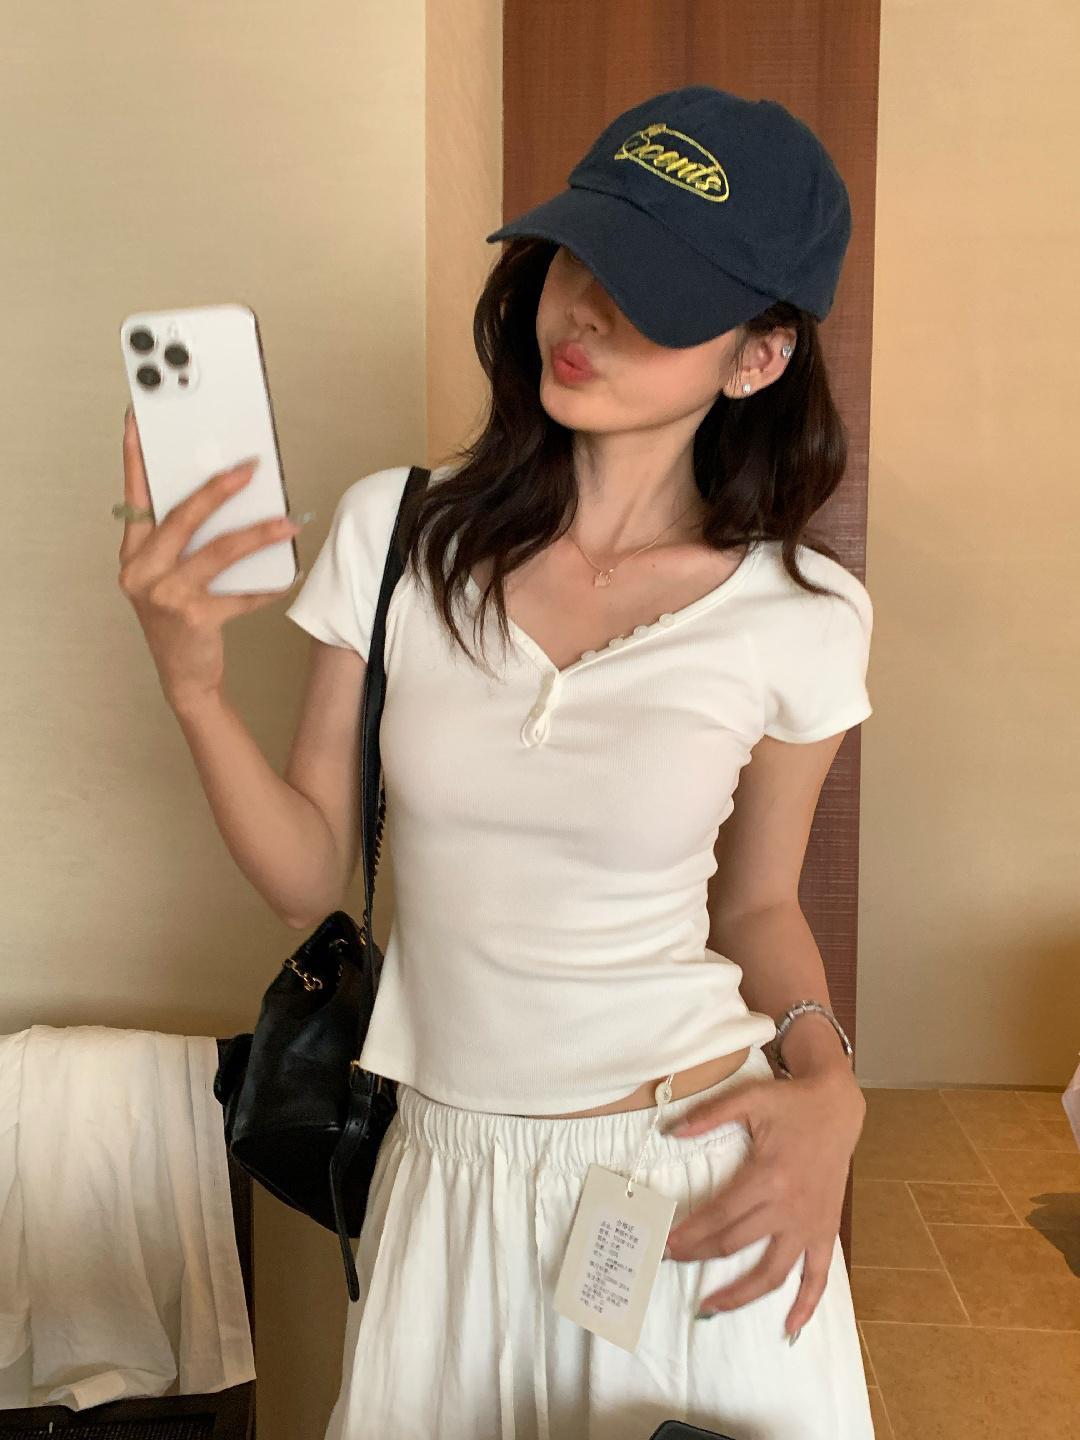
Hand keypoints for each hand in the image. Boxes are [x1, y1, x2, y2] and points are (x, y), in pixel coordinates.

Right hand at [117, 407, 303, 713]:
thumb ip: (184, 541)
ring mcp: (164, 596)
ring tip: (287, 522)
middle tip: (249, 468)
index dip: (136, 458)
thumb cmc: (180, 619)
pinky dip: (266, 585)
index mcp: (133, 554)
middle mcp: (141, 572)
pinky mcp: (193, 618)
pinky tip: (286, 576)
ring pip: (216, 552)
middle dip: (217, 489)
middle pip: (181, 518)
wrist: (184, 677)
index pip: (135, 497)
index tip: (140, 421)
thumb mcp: (170, 576)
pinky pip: (239, 593)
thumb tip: (223, 496)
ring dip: (257, 534)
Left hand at [661, 1065, 865, 1338]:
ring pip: (772, 1272)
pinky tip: (789, 1328)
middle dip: (698, 1256)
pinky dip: (806, 1305)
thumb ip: (709, 1116)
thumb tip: (670, 1131)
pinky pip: (818, 1276)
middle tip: (671, 1261)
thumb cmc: (790, 1103)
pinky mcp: (826, 1231)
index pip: (719, 1216)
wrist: (837, 1107)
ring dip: (739, 1295)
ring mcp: (809, 1224)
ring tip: (709, 1307)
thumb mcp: (748, 1099)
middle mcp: (788, 1207)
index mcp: (767, 1176)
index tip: (666, 1244)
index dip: (690, 1233)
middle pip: (735, 1244)